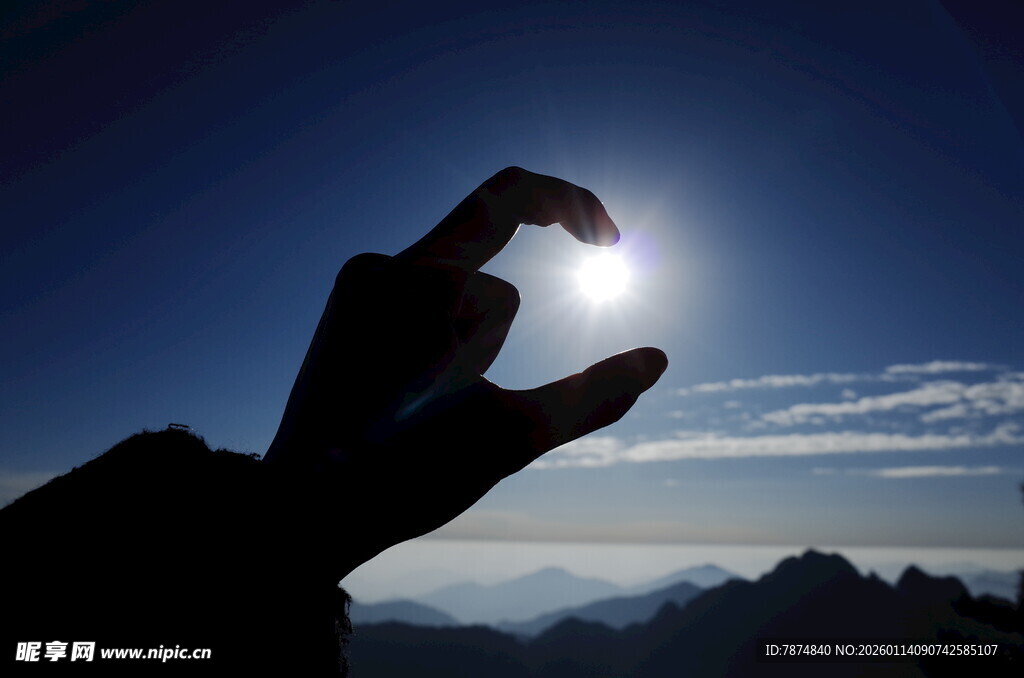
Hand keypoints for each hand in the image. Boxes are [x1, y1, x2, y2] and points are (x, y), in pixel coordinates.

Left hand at [265, 167, 667, 579]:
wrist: (297, 511)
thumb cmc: (401, 478)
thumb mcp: (510, 439)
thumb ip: (591, 397)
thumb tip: (656, 360)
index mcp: (428, 283)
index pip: (512, 194)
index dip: (573, 204)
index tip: (610, 242)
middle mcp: (385, 265)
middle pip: (489, 266)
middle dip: (500, 333)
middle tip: (465, 402)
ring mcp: (358, 283)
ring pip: (456, 287)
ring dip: (469, 337)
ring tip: (424, 410)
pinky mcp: (346, 304)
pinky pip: (419, 295)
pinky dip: (439, 333)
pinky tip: (410, 392)